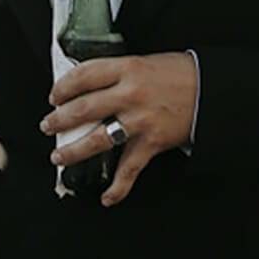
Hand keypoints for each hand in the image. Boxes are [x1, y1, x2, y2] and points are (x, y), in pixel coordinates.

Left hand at [41, 53, 196, 206]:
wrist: (211, 89)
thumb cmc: (179, 73)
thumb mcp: (143, 61)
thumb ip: (117, 73)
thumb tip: (88, 86)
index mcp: (127, 69)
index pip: (84, 75)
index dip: (64, 87)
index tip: (54, 95)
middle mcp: (130, 94)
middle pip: (84, 108)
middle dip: (60, 119)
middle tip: (48, 125)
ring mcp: (140, 121)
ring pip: (98, 140)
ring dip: (74, 151)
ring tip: (59, 156)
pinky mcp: (152, 143)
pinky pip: (130, 169)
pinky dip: (118, 187)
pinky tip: (106, 196)